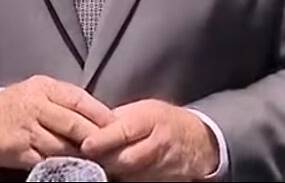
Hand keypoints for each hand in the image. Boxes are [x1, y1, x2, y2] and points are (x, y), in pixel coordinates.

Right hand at [0, 74, 115, 170]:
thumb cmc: (22, 103)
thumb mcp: (42, 90)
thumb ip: (68, 99)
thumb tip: (102, 115)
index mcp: (45, 88)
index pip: (78, 100)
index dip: (100, 114)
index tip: (117, 126)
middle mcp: (36, 106)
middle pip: (72, 124)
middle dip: (94, 138)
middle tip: (112, 147)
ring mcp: (26, 130)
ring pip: (61, 146)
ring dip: (80, 155)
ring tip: (97, 160)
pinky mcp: (19, 151)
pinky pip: (45, 161)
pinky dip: (61, 165)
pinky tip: (73, 167)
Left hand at [80, 100, 219, 181]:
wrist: (198, 140)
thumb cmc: (164, 121)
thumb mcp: (142, 109)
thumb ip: (116, 119)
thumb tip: (88, 126)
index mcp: (150, 119)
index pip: (124, 131)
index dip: (103, 139)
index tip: (86, 144)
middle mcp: (158, 143)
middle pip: (125, 159)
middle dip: (104, 159)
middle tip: (89, 156)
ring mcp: (163, 166)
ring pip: (130, 175)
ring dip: (114, 171)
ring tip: (104, 163)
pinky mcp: (165, 181)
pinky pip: (139, 182)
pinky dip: (126, 179)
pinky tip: (119, 172)